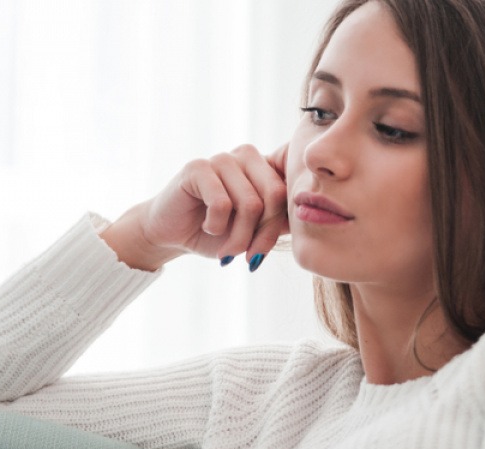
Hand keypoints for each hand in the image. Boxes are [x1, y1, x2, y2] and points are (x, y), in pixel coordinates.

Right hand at [102, 144, 288, 270]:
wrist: (172, 234)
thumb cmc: (216, 232)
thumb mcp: (255, 231)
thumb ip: (280, 221)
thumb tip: (312, 217)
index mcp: (265, 166)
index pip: (289, 192)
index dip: (280, 225)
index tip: (261, 252)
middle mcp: (247, 155)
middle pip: (274, 197)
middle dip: (262, 235)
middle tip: (247, 256)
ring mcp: (222, 158)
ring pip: (250, 204)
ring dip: (238, 237)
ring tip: (226, 248)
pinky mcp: (198, 167)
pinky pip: (222, 203)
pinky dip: (216, 226)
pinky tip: (206, 226)